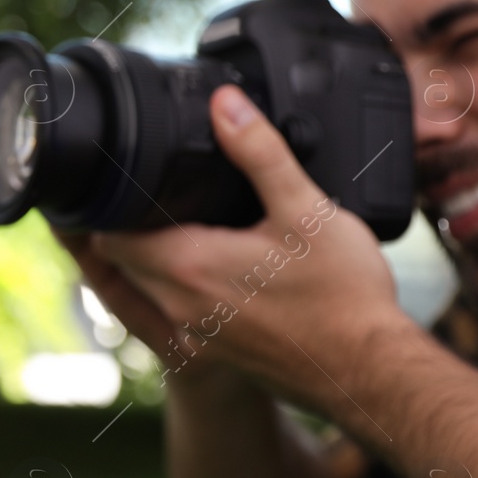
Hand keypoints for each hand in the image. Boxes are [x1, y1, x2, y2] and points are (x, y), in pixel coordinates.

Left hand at [75, 86, 416, 413]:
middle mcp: (178, 307)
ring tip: (170, 225)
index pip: (108, 236)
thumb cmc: (342, 297)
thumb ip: (259, 152)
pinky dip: (171, 292)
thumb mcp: (305, 209)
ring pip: (142, 292)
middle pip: (120, 262)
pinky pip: (169, 318)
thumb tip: (225, 104)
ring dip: (145, 261)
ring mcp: (194, 336)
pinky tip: (206, 271)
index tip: (123, 181)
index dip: (110, 205)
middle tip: (144, 194)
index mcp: (188, 267)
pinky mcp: (214, 355)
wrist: (369, 372)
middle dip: (123, 228)